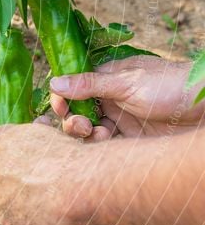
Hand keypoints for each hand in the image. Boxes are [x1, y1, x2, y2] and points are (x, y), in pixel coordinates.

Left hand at [0, 123, 100, 224]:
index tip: (0, 153)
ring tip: (46, 195)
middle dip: (6, 174)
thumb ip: (29, 134)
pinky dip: (28, 217)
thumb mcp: (44, 134)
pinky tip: (48, 212)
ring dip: (17, 197)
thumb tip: (37, 124)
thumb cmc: (67, 155)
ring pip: (2, 197)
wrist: (82, 185)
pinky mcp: (9, 221)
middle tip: (34, 176)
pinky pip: (14, 219)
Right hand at [49, 56, 204, 140]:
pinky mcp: (130, 138)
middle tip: (81, 126)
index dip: (62, 98)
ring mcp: (119, 118)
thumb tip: (54, 82)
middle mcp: (110, 98)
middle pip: (77, 110)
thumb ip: (90, 84)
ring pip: (88, 129)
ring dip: (85, 133)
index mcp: (107, 78)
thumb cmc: (170, 86)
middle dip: (72, 119)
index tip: (59, 108)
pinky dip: (98, 145)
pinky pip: (104, 144)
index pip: (73, 87)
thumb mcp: (127, 83)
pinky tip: (105, 141)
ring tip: (97, 134)